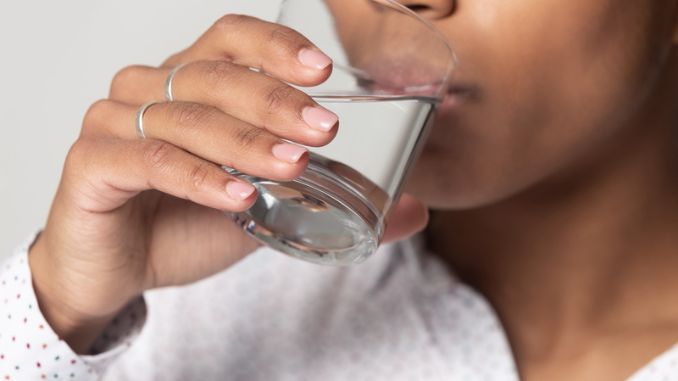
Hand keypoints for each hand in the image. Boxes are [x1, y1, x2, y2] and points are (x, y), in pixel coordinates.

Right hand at [28, 14, 427, 352]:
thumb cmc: (186, 224)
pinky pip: (149, 161)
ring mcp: (113, 121)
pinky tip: (238, 197)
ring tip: (290, 165)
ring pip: (185, 117)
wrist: (119, 269)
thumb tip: (413, 209)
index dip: (274, 47)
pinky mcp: (91, 163)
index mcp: (188, 84)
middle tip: (321, 129)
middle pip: (212, 75)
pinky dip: (198, 177)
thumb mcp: (270, 206)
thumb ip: (331, 200)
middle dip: (273, 100)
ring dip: (243, 141)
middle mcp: (147, 90)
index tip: (322, 71)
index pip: (230, 39)